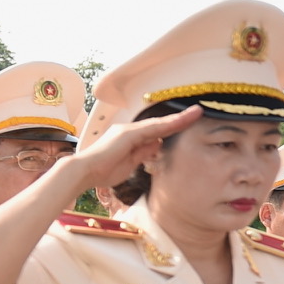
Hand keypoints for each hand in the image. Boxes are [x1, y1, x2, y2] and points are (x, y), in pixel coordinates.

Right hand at [79, 103, 203, 192]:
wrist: (84, 172)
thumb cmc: (103, 171)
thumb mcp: (131, 163)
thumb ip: (144, 153)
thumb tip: (158, 144)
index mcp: (132, 138)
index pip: (158, 131)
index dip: (175, 126)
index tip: (190, 122)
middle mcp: (131, 131)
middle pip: (161, 124)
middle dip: (180, 119)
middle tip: (198, 111)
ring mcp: (129, 131)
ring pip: (159, 123)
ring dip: (178, 118)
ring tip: (196, 112)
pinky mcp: (127, 134)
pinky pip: (151, 128)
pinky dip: (167, 124)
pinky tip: (180, 120)